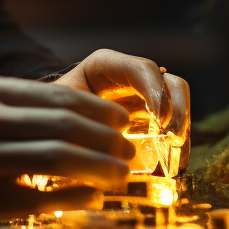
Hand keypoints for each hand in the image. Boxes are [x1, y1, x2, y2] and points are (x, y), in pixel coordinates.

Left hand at [52, 49, 190, 167]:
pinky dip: (177, 142)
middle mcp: (130, 78)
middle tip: (172, 136)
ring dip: (182, 125)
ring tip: (175, 148)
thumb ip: (69, 120)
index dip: (155, 91)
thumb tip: (92, 145)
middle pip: (169, 82)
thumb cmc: (47, 113)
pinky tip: (174, 161)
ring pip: (177, 102)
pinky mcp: (149, 119)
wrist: (45, 122)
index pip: (141, 69)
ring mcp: (143, 98)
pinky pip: (173, 125)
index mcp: (106, 66)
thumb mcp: (54, 110)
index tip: (159, 119)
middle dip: (177, 108)